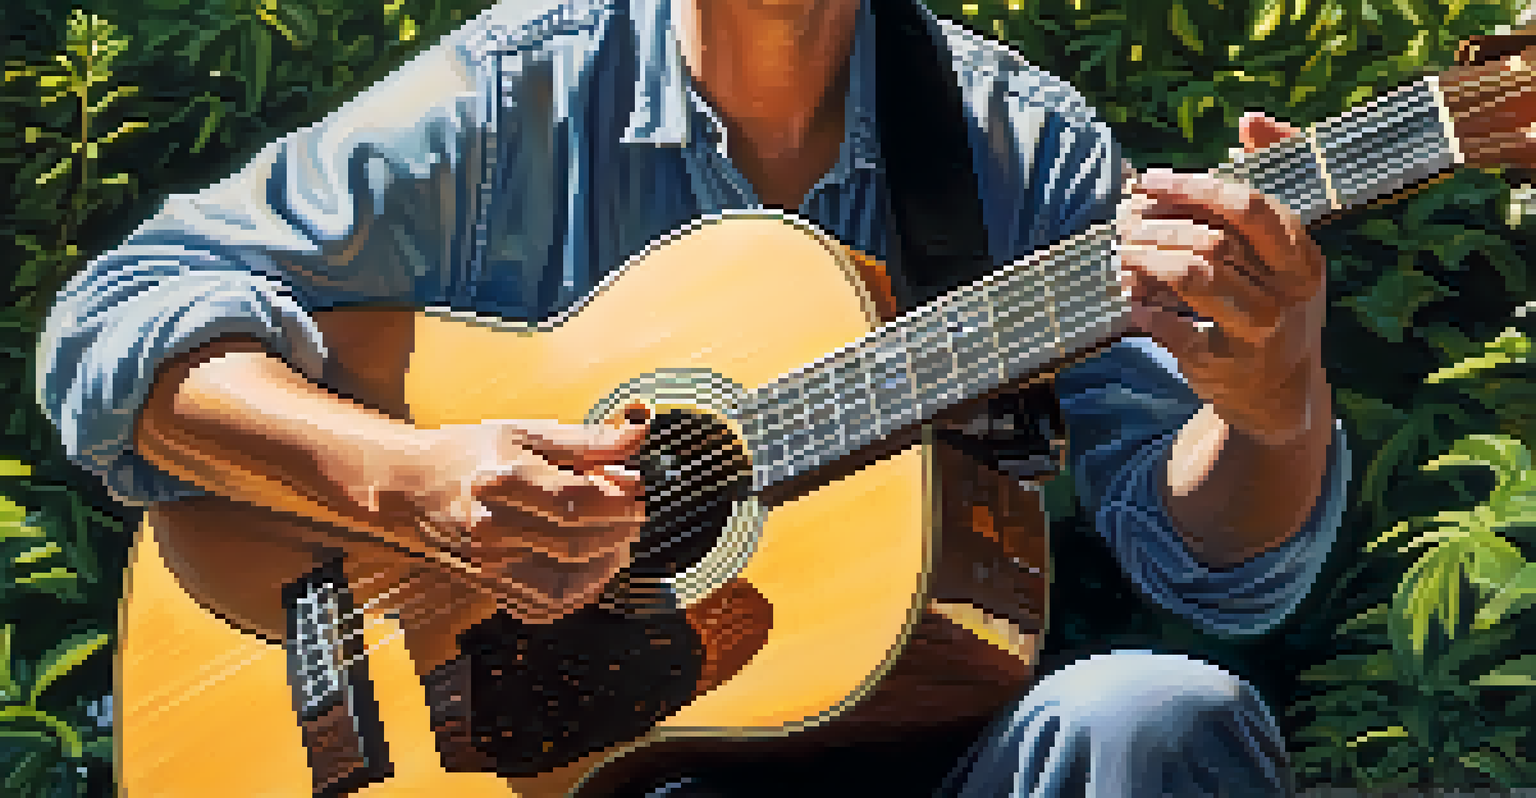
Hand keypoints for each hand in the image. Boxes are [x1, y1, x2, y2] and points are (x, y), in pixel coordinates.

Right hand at [366, 419, 647, 622]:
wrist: (410, 489)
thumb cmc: (471, 453)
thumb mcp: (526, 433)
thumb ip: (587, 440)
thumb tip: (640, 436)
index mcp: (504, 479)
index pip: (578, 502)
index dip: (620, 500)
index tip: (636, 488)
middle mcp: (493, 527)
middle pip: (578, 543)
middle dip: (620, 531)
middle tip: (634, 512)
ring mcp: (489, 563)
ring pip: (568, 582)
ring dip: (607, 563)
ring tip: (618, 537)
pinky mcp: (490, 586)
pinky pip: (547, 604)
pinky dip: (580, 591)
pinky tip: (592, 566)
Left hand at [1118, 113, 1328, 445]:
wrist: (1282, 394)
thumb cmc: (1272, 302)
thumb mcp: (1283, 249)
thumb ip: (1267, 182)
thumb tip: (1250, 121)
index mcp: (1301, 255)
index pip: (1249, 207)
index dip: (1194, 188)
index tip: (1148, 181)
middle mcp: (1287, 291)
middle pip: (1217, 240)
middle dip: (1161, 225)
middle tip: (1124, 222)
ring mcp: (1260, 330)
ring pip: (1197, 279)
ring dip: (1149, 262)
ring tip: (1123, 256)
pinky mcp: (1227, 365)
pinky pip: (1179, 332)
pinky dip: (1149, 314)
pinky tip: (1132, 302)